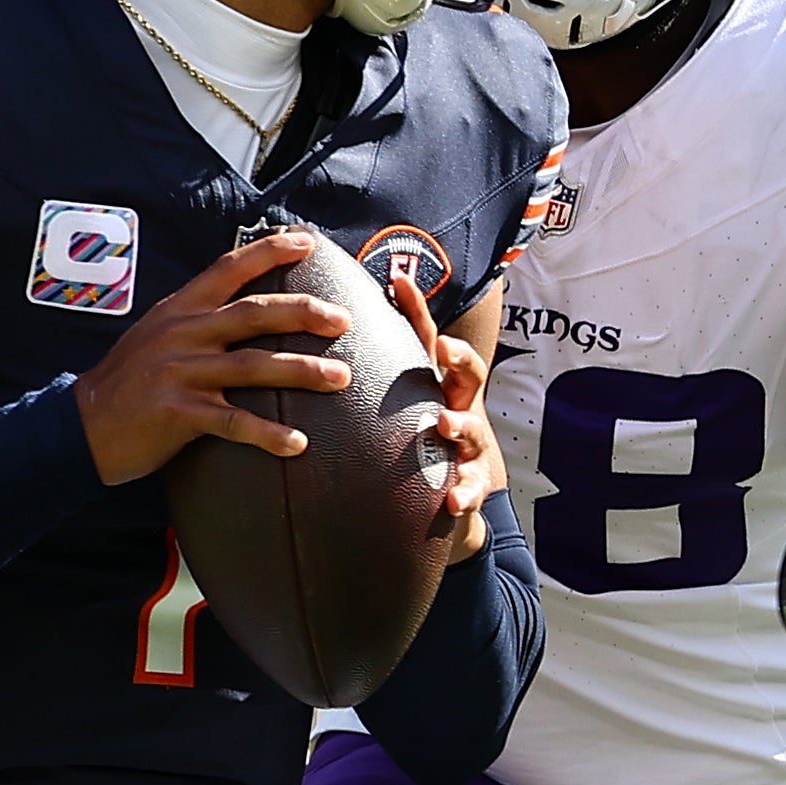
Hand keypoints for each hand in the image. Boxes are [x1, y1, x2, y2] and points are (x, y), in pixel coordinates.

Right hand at [70, 230, 353, 484]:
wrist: (80, 425)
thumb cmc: (126, 382)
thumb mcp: (156, 334)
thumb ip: (196, 319)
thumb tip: (242, 307)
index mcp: (181, 310)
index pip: (229, 268)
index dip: (270, 251)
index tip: (307, 241)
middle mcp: (183, 334)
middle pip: (254, 313)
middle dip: (303, 312)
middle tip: (343, 319)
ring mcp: (181, 373)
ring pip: (253, 366)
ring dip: (302, 370)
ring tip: (341, 378)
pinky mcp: (179, 413)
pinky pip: (233, 423)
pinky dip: (268, 434)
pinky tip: (298, 445)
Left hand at [388, 270, 502, 560]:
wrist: (447, 501)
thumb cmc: (415, 446)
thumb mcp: (396, 409)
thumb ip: (369, 380)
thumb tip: (313, 341)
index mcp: (435, 388)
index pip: (427, 342)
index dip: (417, 311)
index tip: (398, 282)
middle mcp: (458, 410)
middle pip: (468, 375)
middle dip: (459, 358)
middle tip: (444, 348)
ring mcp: (468, 448)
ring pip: (472, 430)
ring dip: (460, 425)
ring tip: (444, 424)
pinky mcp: (471, 485)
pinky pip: (472, 488)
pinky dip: (465, 492)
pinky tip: (453, 499)